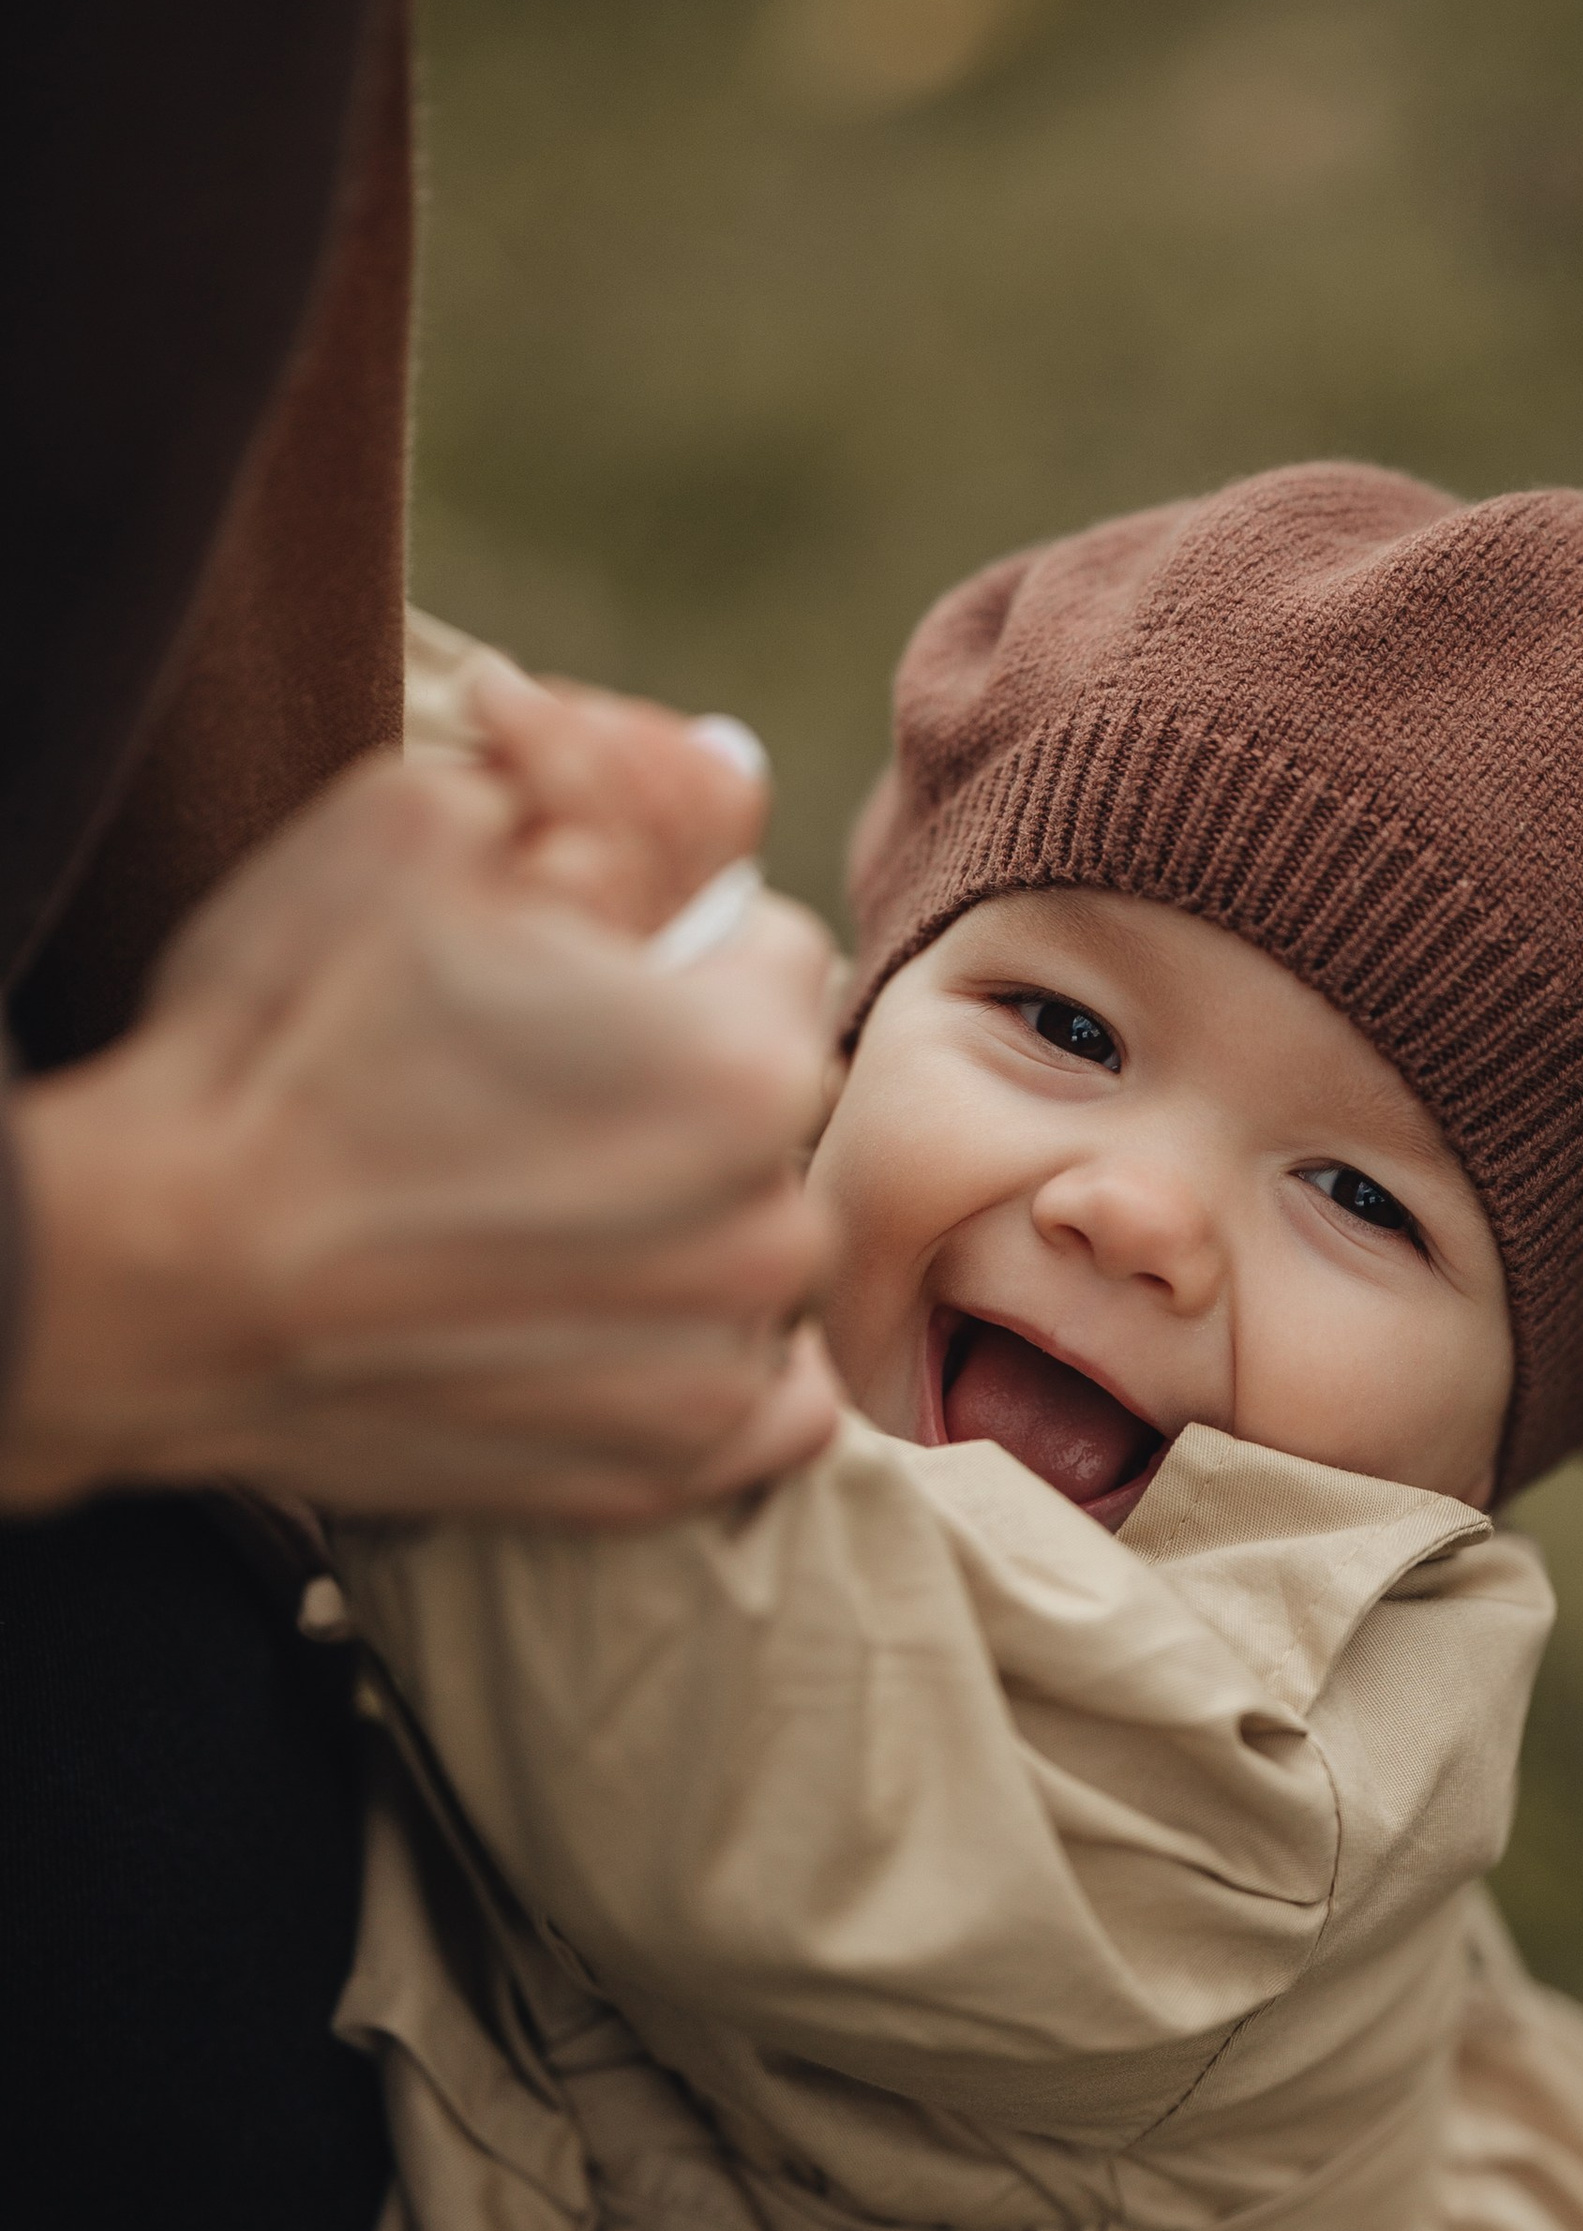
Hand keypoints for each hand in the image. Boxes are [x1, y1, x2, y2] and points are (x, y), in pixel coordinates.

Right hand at [0, 733, 846, 1520]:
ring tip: (535, 1214)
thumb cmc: (283, 1042)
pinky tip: (595, 1320)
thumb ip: (603, 791)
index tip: (570, 986)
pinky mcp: (673, 1467)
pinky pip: (765, 1401)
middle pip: (771, 1110)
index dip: (668, 949)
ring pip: (762, 1248)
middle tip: (529, 1108)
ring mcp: (725, 1362)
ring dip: (691, 1224)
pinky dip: (700, 1359)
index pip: (772, 950)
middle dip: (682, 1089)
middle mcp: (769, 1224)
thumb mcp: (423, 831)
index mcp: (742, 1059)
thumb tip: (724, 764)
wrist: (161, 1276)